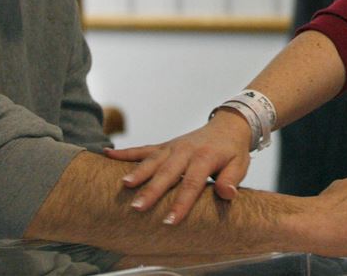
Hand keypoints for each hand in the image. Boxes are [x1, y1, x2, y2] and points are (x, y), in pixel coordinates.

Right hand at [104, 109, 252, 223]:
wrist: (228, 126)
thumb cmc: (233, 152)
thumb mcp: (240, 165)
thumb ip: (232, 179)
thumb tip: (227, 193)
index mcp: (205, 158)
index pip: (192, 183)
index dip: (181, 203)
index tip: (170, 221)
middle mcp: (185, 151)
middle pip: (167, 173)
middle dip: (152, 190)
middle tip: (138, 207)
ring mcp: (172, 147)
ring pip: (152, 160)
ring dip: (137, 173)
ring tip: (123, 186)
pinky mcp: (164, 146)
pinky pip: (143, 149)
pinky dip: (125, 153)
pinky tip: (106, 154)